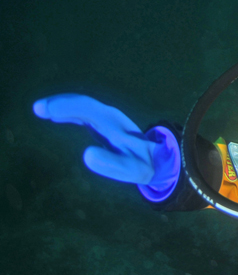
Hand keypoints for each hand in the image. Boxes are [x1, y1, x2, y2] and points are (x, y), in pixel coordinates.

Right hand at [32, 94, 179, 201]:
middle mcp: (111, 117)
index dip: (67, 107)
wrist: (161, 158)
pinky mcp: (104, 124)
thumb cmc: (146, 165)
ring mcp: (108, 119)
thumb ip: (113, 164)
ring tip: (41, 109)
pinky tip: (54, 115)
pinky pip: (84, 113)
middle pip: (84, 104)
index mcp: (115, 124)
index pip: (88, 110)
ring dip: (62, 105)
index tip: (46, 109)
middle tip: (38, 107)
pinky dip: (68, 111)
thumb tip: (87, 155)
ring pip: (83, 106)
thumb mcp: (134, 170)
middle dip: (61, 103)